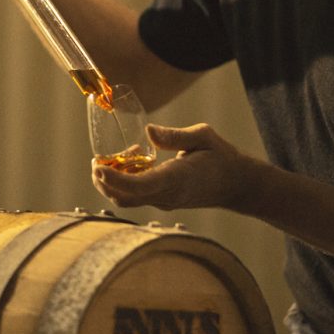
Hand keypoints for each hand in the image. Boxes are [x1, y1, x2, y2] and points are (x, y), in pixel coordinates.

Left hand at [91, 123, 250, 210]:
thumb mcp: (203, 137)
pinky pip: (137, 196)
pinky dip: (125, 182)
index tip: (98, 167)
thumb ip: (175, 136)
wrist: (237, 184)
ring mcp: (165, 202)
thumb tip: (148, 131)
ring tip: (113, 159)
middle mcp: (167, 195)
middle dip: (103, 182)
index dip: (114, 179)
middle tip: (96, 161)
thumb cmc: (222, 158)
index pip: (139, 186)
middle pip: (125, 197)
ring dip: (112, 182)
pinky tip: (133, 161)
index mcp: (177, 178)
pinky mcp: (164, 201)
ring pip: (128, 199)